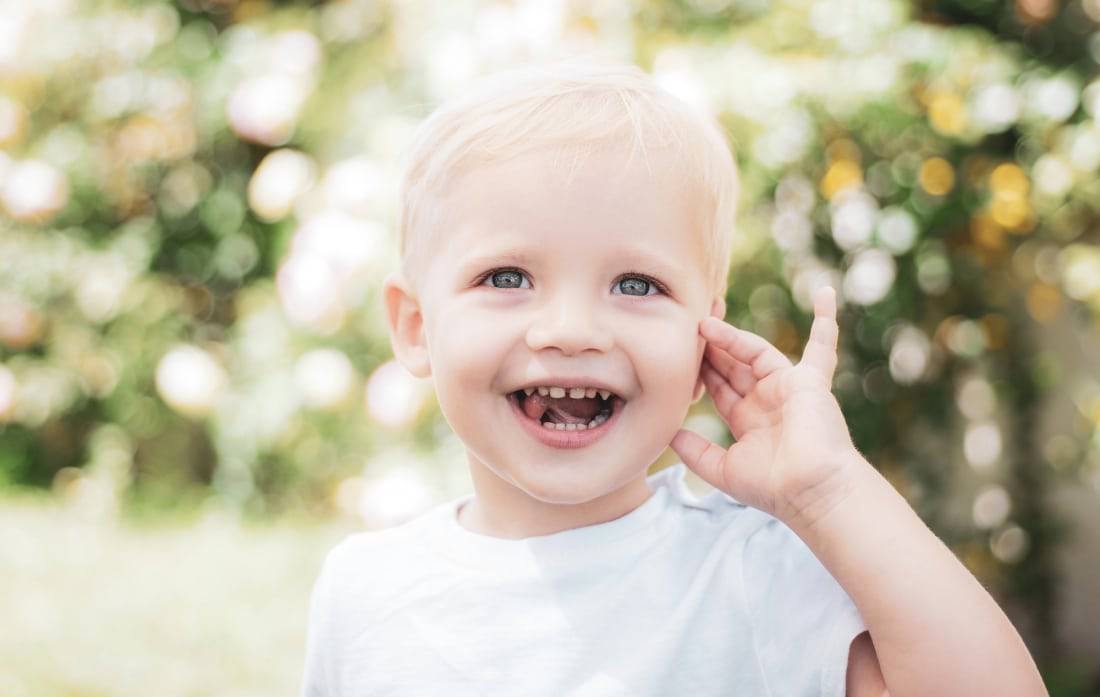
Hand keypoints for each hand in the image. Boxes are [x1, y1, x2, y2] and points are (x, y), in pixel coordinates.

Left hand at [670, 286, 863, 527]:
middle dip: (710, 346)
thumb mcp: (722, 470)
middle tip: (687, 323)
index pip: (718, 387)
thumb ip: (695, 451)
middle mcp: (767, 401)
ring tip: (705, 319)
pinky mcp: (809, 381)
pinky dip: (826, 320)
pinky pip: (822, 346)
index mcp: (748, 420)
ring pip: (755, 351)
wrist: (811, 492)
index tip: (676, 352)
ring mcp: (788, 388)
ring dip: (730, 336)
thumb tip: (668, 433)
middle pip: (732, 364)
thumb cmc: (772, 488)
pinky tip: (825, 293)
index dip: (698, 370)